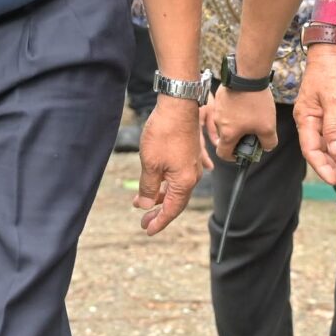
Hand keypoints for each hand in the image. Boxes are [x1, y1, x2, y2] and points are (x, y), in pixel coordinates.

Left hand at [134, 96, 207, 233]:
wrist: (178, 105)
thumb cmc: (164, 133)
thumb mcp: (150, 164)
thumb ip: (148, 188)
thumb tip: (147, 205)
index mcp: (184, 182)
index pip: (172, 210)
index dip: (159, 221)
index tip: (147, 230)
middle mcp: (192, 176)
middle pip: (176, 201)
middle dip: (158, 211)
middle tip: (143, 220)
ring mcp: (192, 164)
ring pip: (176, 188)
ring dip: (160, 195)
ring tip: (143, 200)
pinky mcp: (189, 154)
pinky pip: (178, 176)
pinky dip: (165, 183)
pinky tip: (158, 182)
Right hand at [206, 86, 277, 160]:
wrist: (247, 75)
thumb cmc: (255, 102)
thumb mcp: (268, 127)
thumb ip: (268, 142)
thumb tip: (266, 147)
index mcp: (227, 133)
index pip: (223, 153)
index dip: (232, 157)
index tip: (241, 152)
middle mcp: (218, 122)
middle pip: (226, 137)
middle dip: (239, 137)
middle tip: (253, 132)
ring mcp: (218, 108)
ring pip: (227, 122)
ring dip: (237, 122)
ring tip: (252, 115)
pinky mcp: (221, 96)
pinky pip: (227, 108)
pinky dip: (236, 110)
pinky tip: (248, 103)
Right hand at [293, 46, 335, 188]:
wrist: (332, 50)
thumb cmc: (331, 71)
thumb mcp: (334, 98)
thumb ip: (334, 127)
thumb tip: (335, 152)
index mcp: (306, 118)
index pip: (311, 150)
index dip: (322, 167)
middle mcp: (309, 121)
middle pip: (318, 151)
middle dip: (332, 167)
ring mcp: (318, 117)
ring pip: (327, 144)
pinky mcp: (327, 113)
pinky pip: (332, 135)